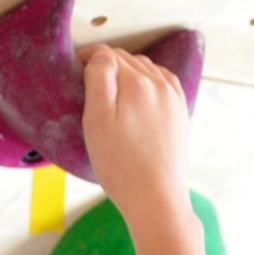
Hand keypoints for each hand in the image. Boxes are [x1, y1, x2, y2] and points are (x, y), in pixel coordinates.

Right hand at [80, 46, 190, 221]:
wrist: (156, 200)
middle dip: (106, 64)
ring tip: (110, 88)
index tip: (73, 69)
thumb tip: (101, 56)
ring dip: (127, 71)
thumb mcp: (97, 121)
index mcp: (137, 83)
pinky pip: (163, 83)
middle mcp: (159, 84)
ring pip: (146, 69)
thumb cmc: (121, 166)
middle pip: (127, 59)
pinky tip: (138, 94)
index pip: (107, 54)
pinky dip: (148, 80)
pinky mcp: (180, 113)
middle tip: (86, 82)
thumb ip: (99, 80)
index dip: (86, 58)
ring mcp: (173, 98)